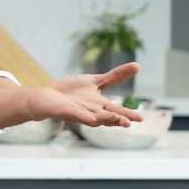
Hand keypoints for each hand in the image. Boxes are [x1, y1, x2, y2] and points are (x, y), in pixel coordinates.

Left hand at [26, 63, 142, 126]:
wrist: (48, 96)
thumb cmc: (71, 91)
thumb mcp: (95, 81)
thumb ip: (115, 77)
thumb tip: (137, 66)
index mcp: (100, 105)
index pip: (116, 110)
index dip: (127, 114)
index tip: (140, 118)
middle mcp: (92, 112)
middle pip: (108, 117)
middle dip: (118, 119)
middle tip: (129, 122)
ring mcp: (79, 113)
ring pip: (94, 119)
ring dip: (104, 119)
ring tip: (116, 118)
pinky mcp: (66, 111)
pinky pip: (76, 115)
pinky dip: (84, 117)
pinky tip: (91, 119)